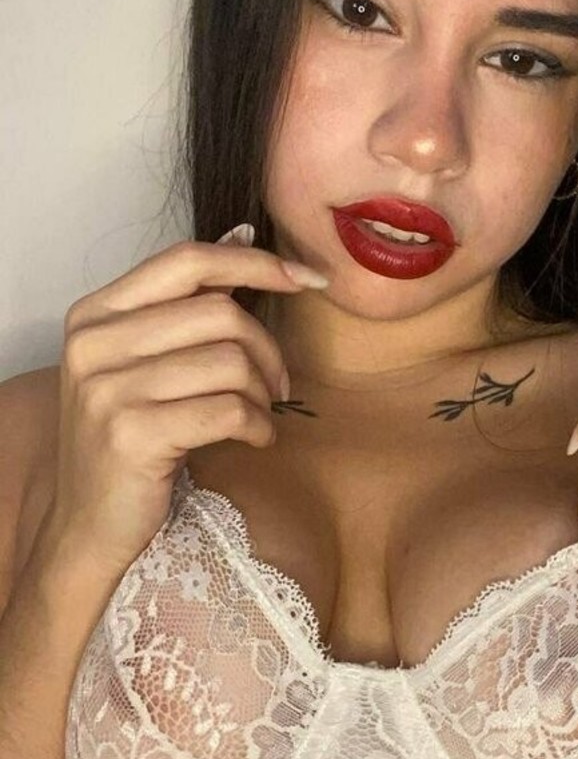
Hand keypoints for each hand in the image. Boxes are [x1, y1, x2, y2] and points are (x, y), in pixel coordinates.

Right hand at [42, 227, 326, 586]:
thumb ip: (184, 301)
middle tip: (280, 384)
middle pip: (221, 313)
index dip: (256, 263)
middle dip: (268, 349)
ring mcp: (107, 390)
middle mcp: (93, 344)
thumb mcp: (142, 360)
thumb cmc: (131, 436)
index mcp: (96, 313)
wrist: (88, 523)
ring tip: (261, 416)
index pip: (188, 260)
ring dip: (265, 393)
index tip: (308, 277)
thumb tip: (240, 234)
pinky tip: (257, 439)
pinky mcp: (132, 435)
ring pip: (231, 362)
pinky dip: (260, 426)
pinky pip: (230, 410)